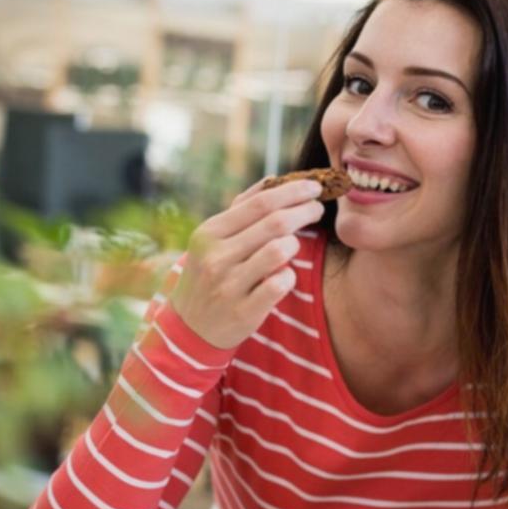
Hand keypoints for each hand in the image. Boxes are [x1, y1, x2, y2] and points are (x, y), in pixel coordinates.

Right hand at [169, 178, 327, 349]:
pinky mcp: (244, 311)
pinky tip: (284, 275)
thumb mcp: (212, 239)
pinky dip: (289, 276)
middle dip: (305, 210)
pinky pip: (281, 284)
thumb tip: (274, 180)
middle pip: (275, 223)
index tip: (314, 187)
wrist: (189, 328)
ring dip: (296, 244)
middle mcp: (216, 257)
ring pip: (280, 251)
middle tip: (318, 208)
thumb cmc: (209, 274)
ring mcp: (229, 285)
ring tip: (295, 244)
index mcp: (209, 233)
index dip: (293, 192)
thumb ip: (242, 209)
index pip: (260, 203)